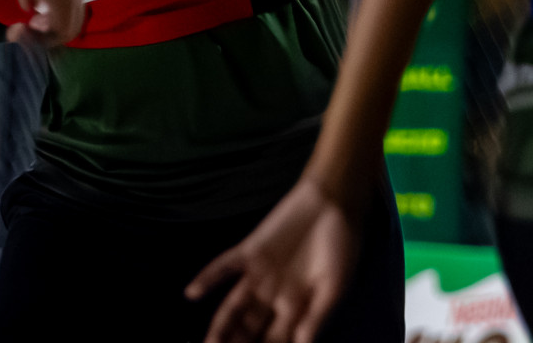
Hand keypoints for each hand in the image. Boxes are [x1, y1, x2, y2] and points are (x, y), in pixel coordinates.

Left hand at [186, 176, 363, 342]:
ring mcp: (259, 275)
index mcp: (297, 309)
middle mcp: (274, 297)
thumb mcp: (333, 286)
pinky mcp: (250, 251)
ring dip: (220, 326)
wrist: (332, 203)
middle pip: (250, 330)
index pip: (277, 342)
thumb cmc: (341, 247)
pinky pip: (224, 266)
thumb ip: (316, 317)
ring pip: (233, 307)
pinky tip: (191, 292)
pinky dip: (208, 278)